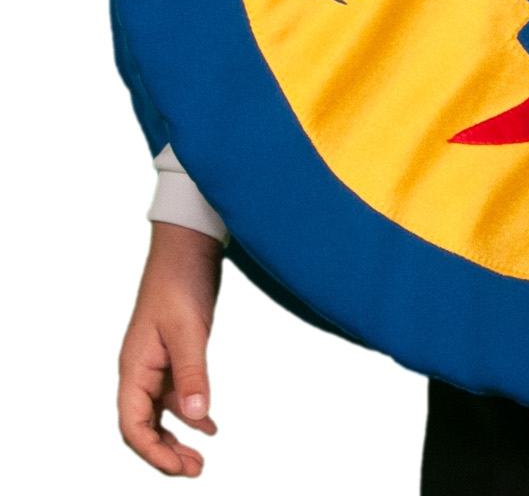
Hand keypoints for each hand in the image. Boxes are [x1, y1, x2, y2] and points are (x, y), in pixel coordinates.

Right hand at [118, 222, 223, 475]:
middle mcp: (140, 370)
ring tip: (201, 459)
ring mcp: (156, 363)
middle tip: (196, 470)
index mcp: (134, 367)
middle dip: (165, 453)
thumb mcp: (189, 329)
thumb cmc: (181, 282)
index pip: (132, 426)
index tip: (181, 467)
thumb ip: (193, 372)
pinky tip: (210, 426)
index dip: (153, 453)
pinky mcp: (174, 353)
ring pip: (160, 414)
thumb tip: (197, 419)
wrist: (188, 245)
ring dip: (177, 438)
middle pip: (143, 427)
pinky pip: (176, 395)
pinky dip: (191, 414)